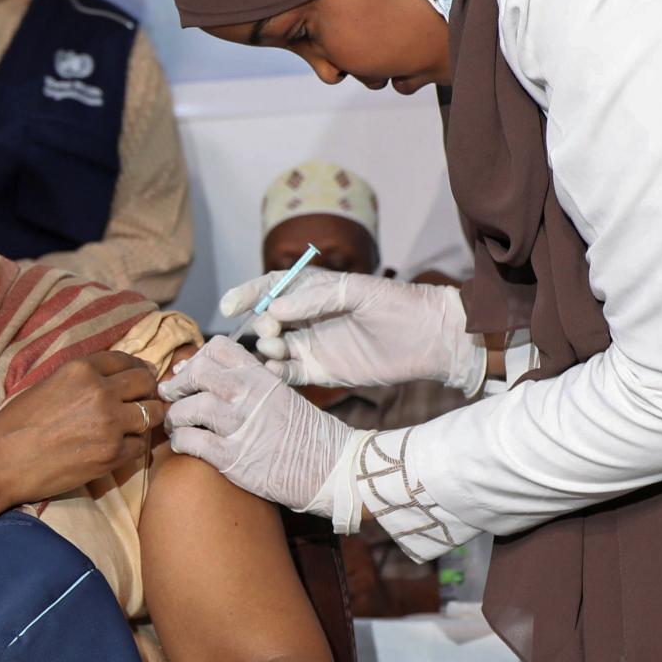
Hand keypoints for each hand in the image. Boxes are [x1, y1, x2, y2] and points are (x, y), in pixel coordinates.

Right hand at [0, 350, 163, 515]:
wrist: (0, 462)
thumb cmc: (16, 424)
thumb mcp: (48, 384)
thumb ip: (82, 379)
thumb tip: (112, 380)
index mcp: (81, 369)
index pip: (126, 360)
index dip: (137, 367)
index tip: (141, 376)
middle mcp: (100, 391)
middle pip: (146, 382)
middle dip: (149, 390)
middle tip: (145, 400)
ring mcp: (110, 424)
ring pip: (152, 414)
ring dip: (147, 418)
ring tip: (137, 425)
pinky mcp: (112, 454)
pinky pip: (141, 446)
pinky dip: (134, 446)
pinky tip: (120, 447)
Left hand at [159, 336, 356, 516]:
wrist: (331, 469)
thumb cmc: (305, 434)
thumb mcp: (281, 395)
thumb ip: (248, 382)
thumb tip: (203, 373)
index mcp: (262, 376)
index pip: (217, 348)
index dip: (196, 358)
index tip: (189, 373)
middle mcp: (249, 395)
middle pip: (196, 373)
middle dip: (177, 385)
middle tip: (170, 396)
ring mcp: (240, 426)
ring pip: (187, 408)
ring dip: (175, 416)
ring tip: (176, 425)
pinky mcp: (232, 458)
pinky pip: (191, 442)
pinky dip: (180, 442)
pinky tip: (183, 444)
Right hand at [217, 268, 485, 393]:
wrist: (431, 340)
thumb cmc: (398, 306)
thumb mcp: (359, 292)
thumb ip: (316, 298)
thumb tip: (275, 307)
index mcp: (315, 290)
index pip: (271, 288)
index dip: (248, 294)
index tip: (230, 306)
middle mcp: (308, 317)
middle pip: (267, 318)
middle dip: (259, 323)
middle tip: (270, 329)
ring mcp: (312, 345)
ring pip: (273, 347)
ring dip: (265, 348)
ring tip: (275, 348)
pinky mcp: (320, 372)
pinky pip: (288, 374)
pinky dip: (275, 373)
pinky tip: (276, 371)